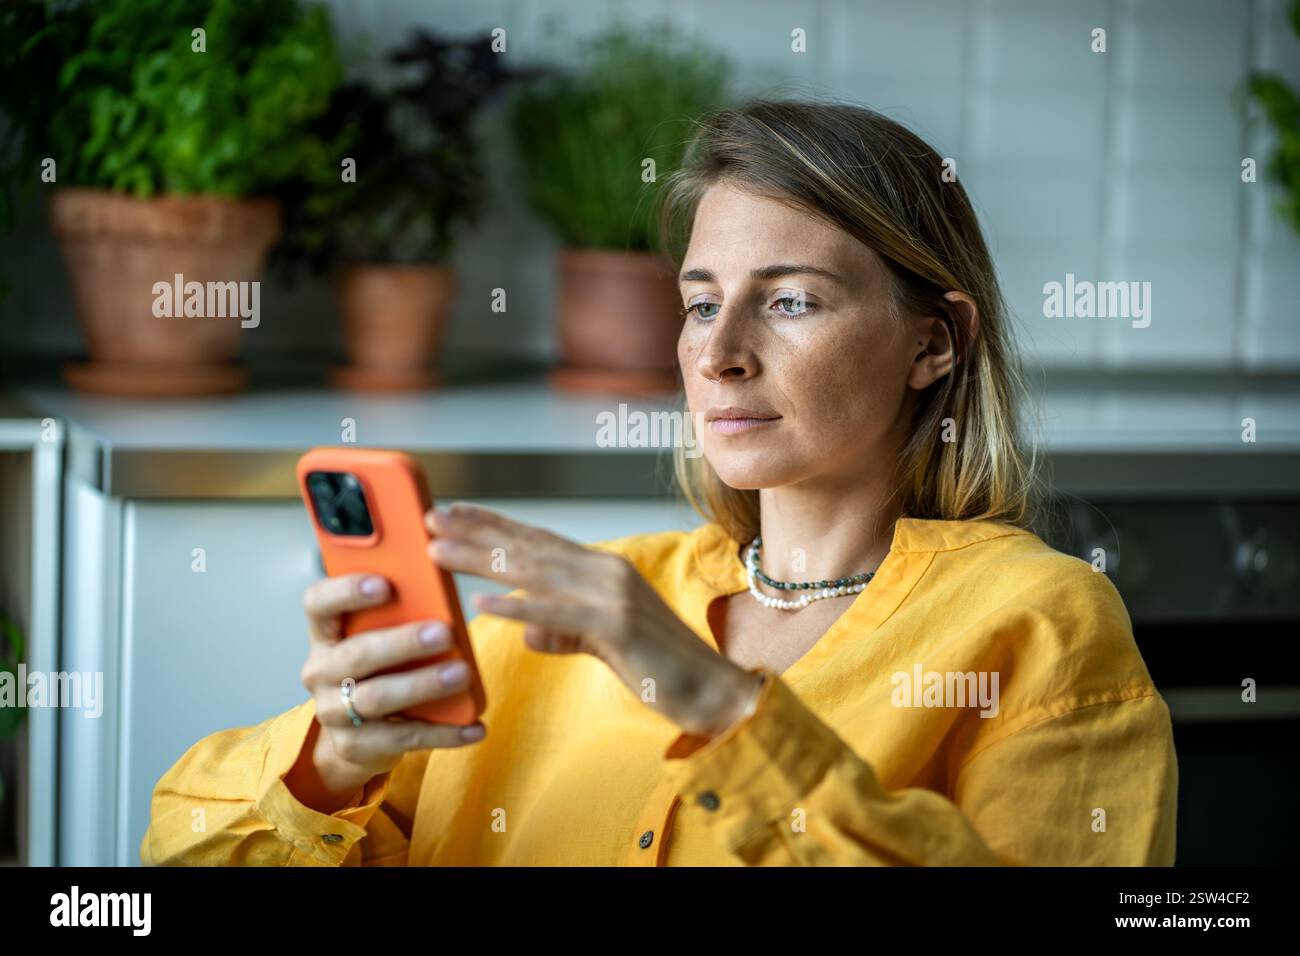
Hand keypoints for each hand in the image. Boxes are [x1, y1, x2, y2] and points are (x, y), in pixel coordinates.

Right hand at [290, 573, 487, 810]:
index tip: (385, 584)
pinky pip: (403, 737)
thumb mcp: (377, 638)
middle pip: (357, 654)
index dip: (347, 591)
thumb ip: (398, 616)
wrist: (355, 738)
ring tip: (462, 674)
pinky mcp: (355, 745)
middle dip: (403, 642)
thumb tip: (445, 589)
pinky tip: (475, 727)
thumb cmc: (378, 670)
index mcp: (325, 634)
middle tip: (444, 633)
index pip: (319, 604)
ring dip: (423, 685)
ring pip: (377, 697)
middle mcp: (321, 671)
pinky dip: (444, 733)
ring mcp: (332, 711)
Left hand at [425, 502, 763, 736]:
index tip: (451, 514)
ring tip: (439, 552)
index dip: (492, 526)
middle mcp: (605, 571)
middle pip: (528, 547)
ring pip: (535, 572)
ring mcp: (612, 595)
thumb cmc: (658, 668)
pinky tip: (484, 605)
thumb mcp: (602, 643)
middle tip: (429, 519)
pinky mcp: (617, 625)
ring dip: (482, 560)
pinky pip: (558, 614)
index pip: (537, 541)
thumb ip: (565, 631)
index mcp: (601, 570)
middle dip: (475, 532)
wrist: (712, 691)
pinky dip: (519, 608)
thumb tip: (528, 630)